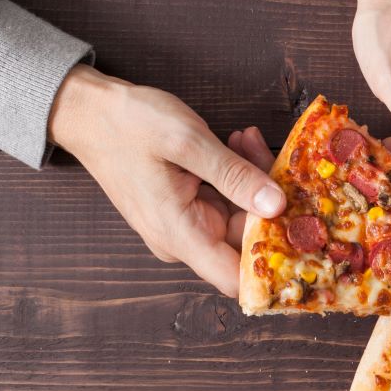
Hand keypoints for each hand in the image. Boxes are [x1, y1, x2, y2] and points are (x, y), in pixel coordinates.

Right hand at [49, 64, 284, 295]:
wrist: (87, 111)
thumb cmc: (127, 123)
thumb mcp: (186, 140)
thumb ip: (234, 175)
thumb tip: (277, 204)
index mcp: (180, 235)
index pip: (236, 279)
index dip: (274, 266)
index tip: (303, 234)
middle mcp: (184, 240)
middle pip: (248, 241)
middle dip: (270, 203)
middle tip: (273, 155)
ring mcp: (187, 226)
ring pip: (242, 218)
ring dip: (255, 182)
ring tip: (248, 140)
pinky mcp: (188, 210)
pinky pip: (227, 203)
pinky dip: (239, 178)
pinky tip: (238, 145)